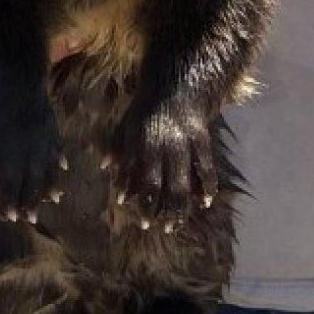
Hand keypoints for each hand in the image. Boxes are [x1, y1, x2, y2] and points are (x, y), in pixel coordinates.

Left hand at [111, 101, 216, 230]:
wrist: (175, 85)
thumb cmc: (146, 108)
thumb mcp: (127, 124)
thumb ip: (118, 146)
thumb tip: (105, 168)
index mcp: (143, 143)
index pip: (140, 179)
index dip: (137, 197)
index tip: (133, 212)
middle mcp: (164, 147)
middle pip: (165, 188)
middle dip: (163, 211)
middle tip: (161, 228)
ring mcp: (185, 144)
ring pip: (186, 182)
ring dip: (182, 207)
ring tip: (178, 223)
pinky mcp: (202, 139)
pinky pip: (206, 167)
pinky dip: (207, 186)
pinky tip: (205, 202)